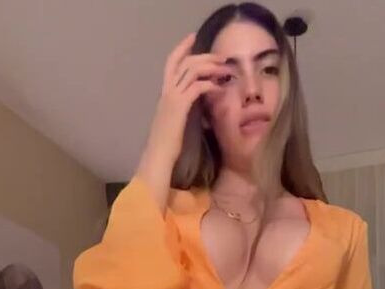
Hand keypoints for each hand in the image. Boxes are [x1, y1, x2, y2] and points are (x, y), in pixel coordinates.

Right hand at [143, 35, 227, 165]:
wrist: (159, 155)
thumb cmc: (170, 142)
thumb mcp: (178, 118)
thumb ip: (185, 106)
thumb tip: (199, 100)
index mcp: (166, 93)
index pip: (172, 63)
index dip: (182, 48)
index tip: (193, 37)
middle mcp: (167, 91)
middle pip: (183, 62)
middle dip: (203, 56)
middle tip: (221, 56)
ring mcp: (172, 98)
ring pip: (190, 71)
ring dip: (210, 68)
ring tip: (225, 70)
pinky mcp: (179, 108)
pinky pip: (195, 88)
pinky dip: (209, 85)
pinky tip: (219, 89)